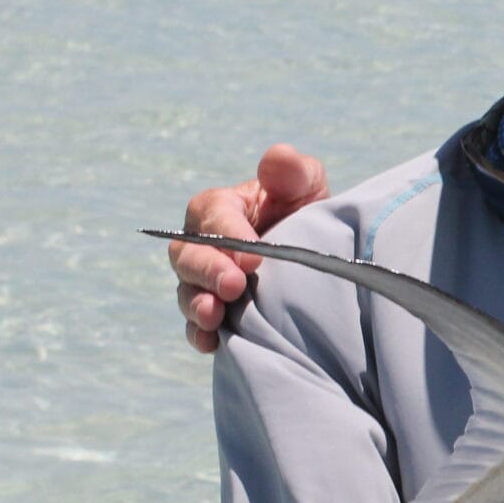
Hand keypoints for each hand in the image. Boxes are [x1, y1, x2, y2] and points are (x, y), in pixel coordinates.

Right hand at [171, 144, 331, 353]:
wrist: (316, 257)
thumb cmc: (305, 214)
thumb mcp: (307, 186)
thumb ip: (292, 170)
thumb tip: (277, 158)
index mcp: (220, 209)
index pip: (212, 216)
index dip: (229, 233)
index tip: (254, 252)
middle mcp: (202, 246)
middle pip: (189, 256)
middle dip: (209, 271)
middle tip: (235, 285)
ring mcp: (203, 283)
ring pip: (187, 293)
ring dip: (198, 305)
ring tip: (215, 316)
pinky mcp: (213, 314)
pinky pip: (196, 328)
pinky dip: (200, 335)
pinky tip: (213, 343)